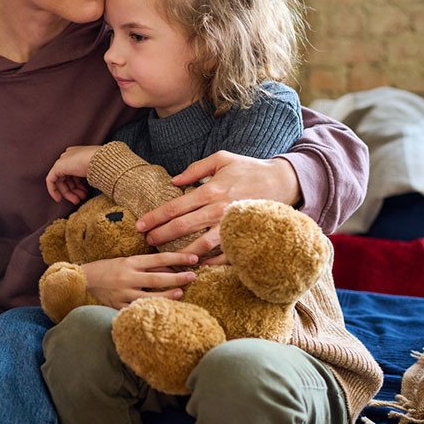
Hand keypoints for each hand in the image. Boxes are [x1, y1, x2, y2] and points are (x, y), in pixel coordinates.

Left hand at [45, 145, 100, 203]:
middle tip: (80, 199)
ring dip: (68, 193)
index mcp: (78, 154)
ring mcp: (63, 160)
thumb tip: (86, 188)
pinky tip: (58, 199)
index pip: (75, 173)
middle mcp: (69, 156)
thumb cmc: (104, 166)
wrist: (102, 161)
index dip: (79, 185)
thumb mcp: (96, 172)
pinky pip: (51, 180)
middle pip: (68, 177)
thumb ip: (88, 177)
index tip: (85, 194)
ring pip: (61, 181)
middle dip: (74, 190)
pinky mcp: (58, 166)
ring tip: (77, 200)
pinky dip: (53, 190)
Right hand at [82, 252, 198, 307]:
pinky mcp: (118, 306)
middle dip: (178, 278)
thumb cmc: (109, 268)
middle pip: (158, 278)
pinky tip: (162, 310)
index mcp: (130, 262)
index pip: (159, 259)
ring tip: (181, 292)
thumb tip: (171, 268)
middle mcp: (127, 277)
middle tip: (193, 276)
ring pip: (150, 296)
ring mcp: (123, 293)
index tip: (194, 259)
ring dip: (168, 295)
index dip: (178, 258)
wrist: (85, 279)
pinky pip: (137, 310)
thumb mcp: (127, 261)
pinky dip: (150, 309)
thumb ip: (147, 265)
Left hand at [136, 151, 299, 253]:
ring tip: (166, 259)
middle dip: (161, 235)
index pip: (175, 207)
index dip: (155, 217)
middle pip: (182, 227)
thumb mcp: (222, 159)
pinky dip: (210, 262)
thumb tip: (174, 181)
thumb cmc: (250, 168)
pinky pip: (225, 255)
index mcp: (210, 190)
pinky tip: (196, 265)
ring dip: (181, 253)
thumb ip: (196, 169)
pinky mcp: (245, 236)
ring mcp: (232, 225)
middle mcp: (218, 210)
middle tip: (146, 241)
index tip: (140, 225)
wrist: (283, 181)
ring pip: (201, 245)